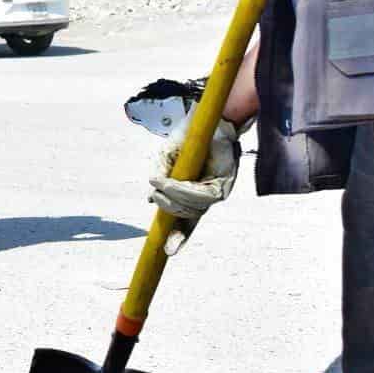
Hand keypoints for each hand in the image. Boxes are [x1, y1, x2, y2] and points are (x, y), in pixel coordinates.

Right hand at [148, 118, 240, 255]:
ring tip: (160, 184)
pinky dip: (181, 191)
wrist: (210, 120)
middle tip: (154, 195)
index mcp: (193, 195)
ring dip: (173, 199)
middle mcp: (207, 198)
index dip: (178, 237)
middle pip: (187, 218)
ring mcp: (217, 193)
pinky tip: (169, 182)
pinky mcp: (223, 185)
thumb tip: (150, 199)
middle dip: (167, 210)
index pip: (187, 222)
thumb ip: (160, 176)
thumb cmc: (190, 138)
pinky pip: (200, 196)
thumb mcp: (167, 157)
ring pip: (193, 208)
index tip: (167, 252)